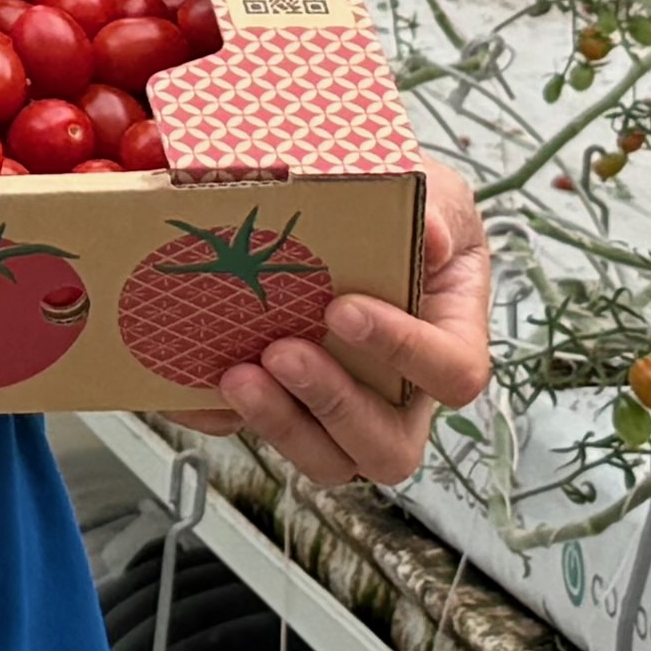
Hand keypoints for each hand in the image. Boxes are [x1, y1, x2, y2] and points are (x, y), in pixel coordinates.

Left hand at [175, 178, 497, 488]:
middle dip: (333, 406)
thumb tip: (430, 236)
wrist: (351, 209)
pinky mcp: (288, 407)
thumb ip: (435, 209)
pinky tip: (196, 383)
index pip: (454, 373)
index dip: (406, 352)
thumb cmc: (404, 210)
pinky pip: (260, 435)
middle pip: (390, 447)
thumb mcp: (432, 191)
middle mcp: (403, 392)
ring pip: (328, 459)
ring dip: (280, 424)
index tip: (343, 309)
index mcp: (450, 338)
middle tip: (282, 352)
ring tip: (235, 375)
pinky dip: (225, 418)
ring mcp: (344, 408)